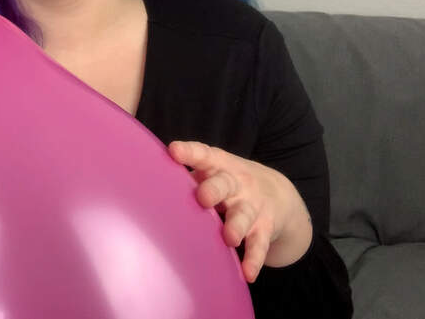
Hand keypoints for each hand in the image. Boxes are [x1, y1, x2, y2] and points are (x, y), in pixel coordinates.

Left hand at [167, 141, 312, 282]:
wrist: (280, 195)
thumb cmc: (228, 183)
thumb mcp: (212, 173)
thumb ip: (185, 179)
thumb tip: (145, 188)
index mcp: (219, 165)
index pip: (203, 155)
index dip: (189, 152)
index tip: (174, 150)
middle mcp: (237, 183)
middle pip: (225, 184)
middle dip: (214, 189)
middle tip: (202, 197)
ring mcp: (252, 205)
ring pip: (244, 214)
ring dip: (237, 225)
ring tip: (230, 237)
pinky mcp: (265, 227)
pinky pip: (259, 244)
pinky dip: (253, 259)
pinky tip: (248, 273)